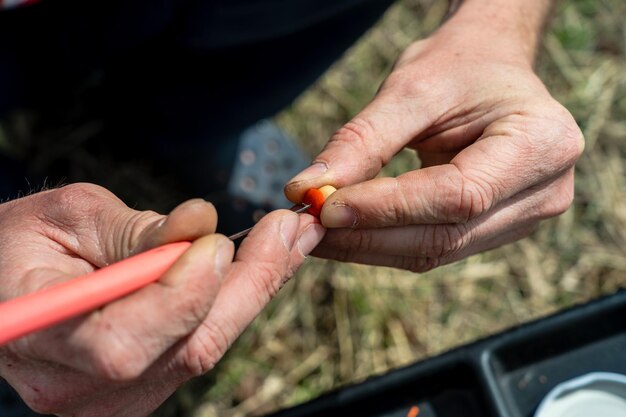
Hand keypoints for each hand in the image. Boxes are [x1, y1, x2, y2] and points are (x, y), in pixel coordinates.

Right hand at [0, 183, 323, 415]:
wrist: (10, 279)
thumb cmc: (27, 243)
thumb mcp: (72, 217)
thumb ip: (137, 229)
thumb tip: (203, 222)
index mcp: (39, 335)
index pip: (122, 341)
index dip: (181, 294)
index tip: (219, 241)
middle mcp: (75, 385)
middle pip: (185, 350)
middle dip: (248, 286)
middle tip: (289, 231)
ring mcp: (112, 396)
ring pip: (203, 349)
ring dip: (254, 291)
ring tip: (289, 240)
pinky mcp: (141, 386)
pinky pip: (200, 346)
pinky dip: (236, 304)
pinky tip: (262, 265)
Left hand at [285, 4, 582, 271]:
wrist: (489, 67)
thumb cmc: (458, 66)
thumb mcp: (411, 88)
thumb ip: (362, 140)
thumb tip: (307, 190)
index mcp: (542, 144)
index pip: (459, 195)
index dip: (387, 208)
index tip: (325, 207)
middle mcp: (545, 192)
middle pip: (446, 236)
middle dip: (368, 236)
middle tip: (307, 228)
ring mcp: (524, 218)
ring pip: (436, 250)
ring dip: (369, 246)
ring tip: (317, 232)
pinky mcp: (495, 229)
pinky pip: (434, 247)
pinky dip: (384, 242)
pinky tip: (346, 231)